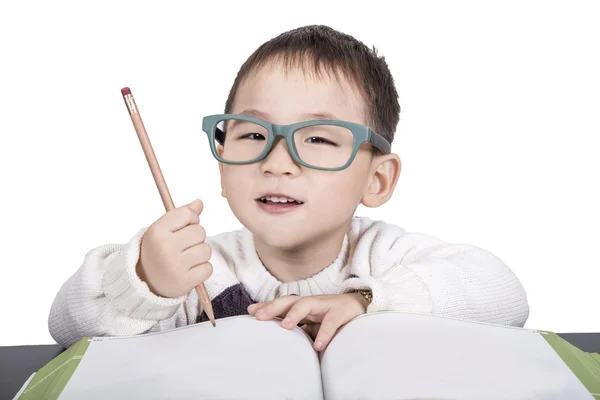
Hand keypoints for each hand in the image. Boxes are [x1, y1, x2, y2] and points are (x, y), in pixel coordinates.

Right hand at [136, 199, 212, 297]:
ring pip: (206, 250)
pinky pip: (208, 268)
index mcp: (156, 231)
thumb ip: (181, 214)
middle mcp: (164, 248)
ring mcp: (174, 266)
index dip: (191, 219)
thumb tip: (200, 203)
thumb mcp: (163, 229)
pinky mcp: (184, 282)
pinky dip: (203, 269)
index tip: (184, 227)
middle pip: (200, 231)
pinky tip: (190, 270)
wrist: (146, 282)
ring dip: (201, 253)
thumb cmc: (158, 250)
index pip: (187, 214)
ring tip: (187, 258)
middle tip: (185, 245)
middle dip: (197, 237)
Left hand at [247, 293, 367, 350]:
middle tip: (259, 316)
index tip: (250, 311)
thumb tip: (281, 343)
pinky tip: (318, 345)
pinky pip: (331, 321)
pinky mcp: (341, 311)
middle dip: (273, 307)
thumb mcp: (314, 324)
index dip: (267, 306)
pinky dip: (325, 333)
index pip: (283, 304)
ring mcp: (326, 304)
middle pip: (289, 301)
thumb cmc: (334, 317)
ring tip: (284, 327)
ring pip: (307, 304)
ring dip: (294, 314)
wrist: (362, 307)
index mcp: (304, 306)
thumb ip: (300, 330)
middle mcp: (312, 302)